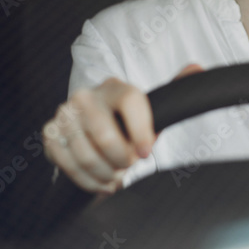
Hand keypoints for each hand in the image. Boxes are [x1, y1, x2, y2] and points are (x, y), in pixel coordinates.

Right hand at [43, 63, 202, 194]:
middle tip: (129, 165)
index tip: (147, 152)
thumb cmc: (126, 120)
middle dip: (122, 159)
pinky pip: (68, 166)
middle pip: (106, 136)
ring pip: (87, 156)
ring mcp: (65, 115)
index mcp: (115, 87)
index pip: (131, 102)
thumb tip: (197, 68)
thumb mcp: (151, 106)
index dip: (142, 130)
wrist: (93, 127)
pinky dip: (87, 180)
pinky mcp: (50, 135)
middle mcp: (86, 97)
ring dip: (106, 174)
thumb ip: (174, 88)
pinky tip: (100, 179)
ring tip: (116, 174)